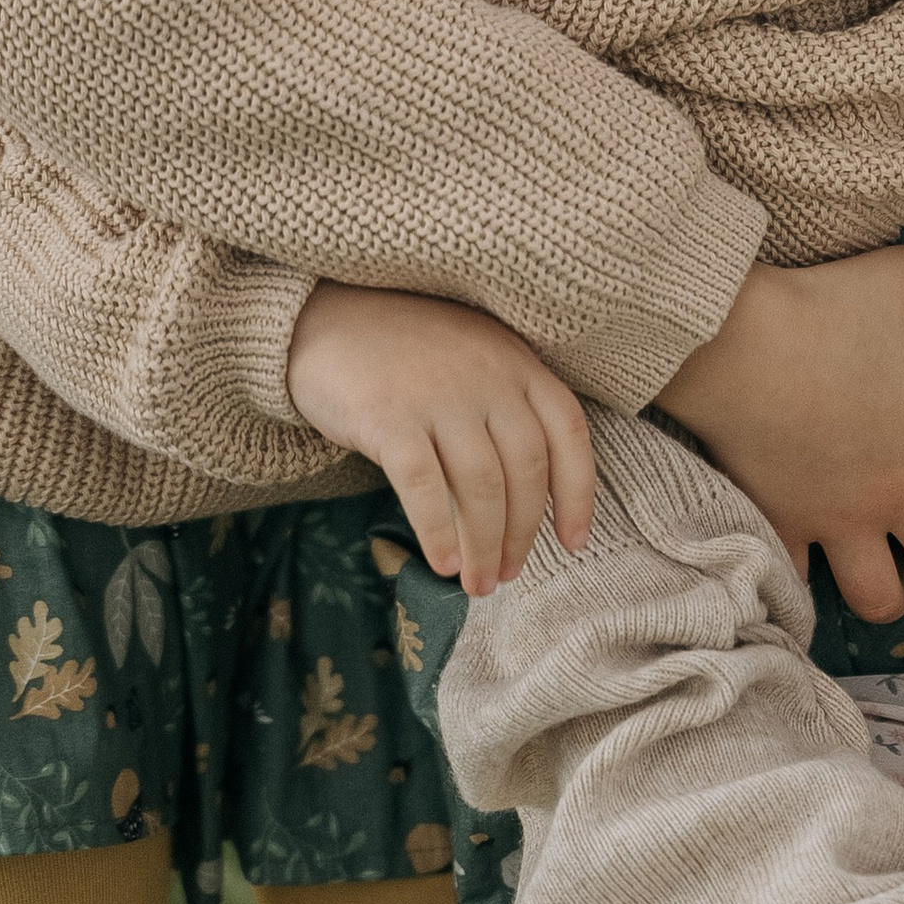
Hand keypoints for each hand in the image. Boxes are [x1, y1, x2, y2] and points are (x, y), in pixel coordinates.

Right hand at [286, 284, 598, 596]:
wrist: (325, 320)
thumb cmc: (406, 354)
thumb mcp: (472, 364)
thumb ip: (503, 412)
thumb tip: (522, 508)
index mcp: (517, 363)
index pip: (567, 433)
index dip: (578, 494)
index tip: (575, 543)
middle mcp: (486, 377)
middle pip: (526, 470)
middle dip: (523, 533)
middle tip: (509, 573)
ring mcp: (439, 396)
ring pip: (481, 486)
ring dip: (485, 545)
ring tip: (478, 583)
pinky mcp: (389, 417)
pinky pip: (424, 487)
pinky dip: (438, 533)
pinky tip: (442, 564)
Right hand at [655, 237, 903, 620]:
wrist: (730, 342)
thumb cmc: (820, 309)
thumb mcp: (897, 277)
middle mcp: (899, 489)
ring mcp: (840, 520)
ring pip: (885, 599)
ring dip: (893, 590)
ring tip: (885, 568)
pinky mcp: (783, 530)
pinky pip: (801, 586)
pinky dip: (804, 587)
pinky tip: (806, 569)